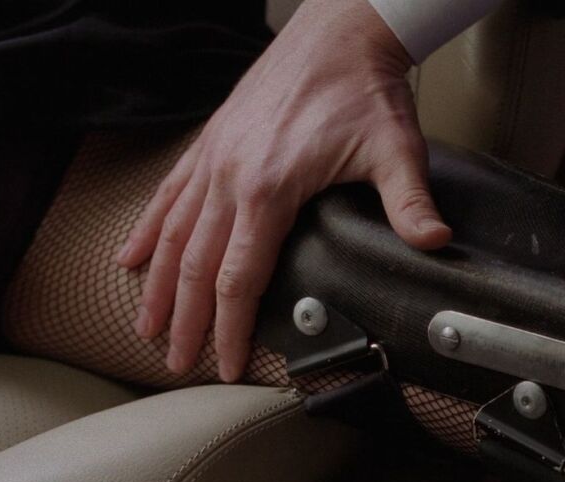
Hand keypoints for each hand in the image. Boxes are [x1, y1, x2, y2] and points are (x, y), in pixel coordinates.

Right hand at [116, 0, 450, 381]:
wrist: (339, 33)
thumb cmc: (364, 90)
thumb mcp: (395, 150)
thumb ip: (409, 203)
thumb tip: (433, 243)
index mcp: (269, 188)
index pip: (240, 278)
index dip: (230, 328)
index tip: (228, 365)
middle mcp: (230, 176)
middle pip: (197, 266)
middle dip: (186, 321)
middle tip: (176, 363)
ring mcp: (214, 157)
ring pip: (173, 234)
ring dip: (158, 285)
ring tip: (145, 325)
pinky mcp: (211, 141)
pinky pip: (168, 192)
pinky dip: (148, 228)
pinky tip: (131, 256)